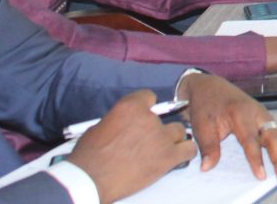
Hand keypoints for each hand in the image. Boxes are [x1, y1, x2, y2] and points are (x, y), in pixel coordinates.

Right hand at [67, 90, 196, 203]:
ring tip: (159, 152)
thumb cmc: (88, 156)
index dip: (147, 109)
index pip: (149, 97)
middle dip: (158, 129)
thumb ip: (120, 121)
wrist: (89, 180)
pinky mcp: (168, 156)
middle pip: (166, 117)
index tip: (143, 119)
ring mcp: (161, 137)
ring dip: (172, 140)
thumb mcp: (100, 127)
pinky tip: (174, 158)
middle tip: (148, 142)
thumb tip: (128, 125)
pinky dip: (184, 153)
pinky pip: (189, 149)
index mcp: (130, 106)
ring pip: (180, 132)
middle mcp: (149, 118)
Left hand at [179, 73, 276, 185]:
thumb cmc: (206, 104)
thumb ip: (208, 146)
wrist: (210, 85)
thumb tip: (208, 167)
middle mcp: (257, 114)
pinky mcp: (267, 119)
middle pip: (274, 137)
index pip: (251, 140)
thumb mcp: (201, 124)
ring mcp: (265, 115)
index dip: (256, 158)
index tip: (261, 175)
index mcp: (240, 113)